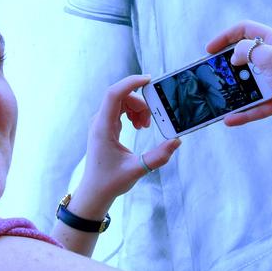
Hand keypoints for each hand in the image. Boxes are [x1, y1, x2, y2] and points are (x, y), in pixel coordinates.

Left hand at [72, 75, 180, 215]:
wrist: (95, 191)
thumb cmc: (110, 181)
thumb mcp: (137, 170)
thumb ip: (158, 157)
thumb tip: (176, 142)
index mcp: (103, 128)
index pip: (114, 94)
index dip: (131, 82)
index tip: (149, 80)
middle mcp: (99, 121)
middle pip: (121, 96)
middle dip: (141, 103)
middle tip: (150, 123)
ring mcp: (101, 122)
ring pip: (122, 101)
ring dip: (138, 108)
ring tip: (145, 127)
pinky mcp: (105, 126)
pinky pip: (120, 109)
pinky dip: (133, 113)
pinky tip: (139, 126)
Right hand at [206, 20, 271, 131]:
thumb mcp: (269, 57)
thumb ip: (248, 50)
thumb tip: (235, 56)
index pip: (247, 30)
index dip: (226, 36)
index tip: (210, 49)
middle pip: (246, 57)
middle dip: (228, 65)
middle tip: (213, 72)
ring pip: (249, 84)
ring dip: (234, 91)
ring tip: (220, 97)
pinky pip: (255, 105)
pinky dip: (243, 112)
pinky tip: (230, 119)